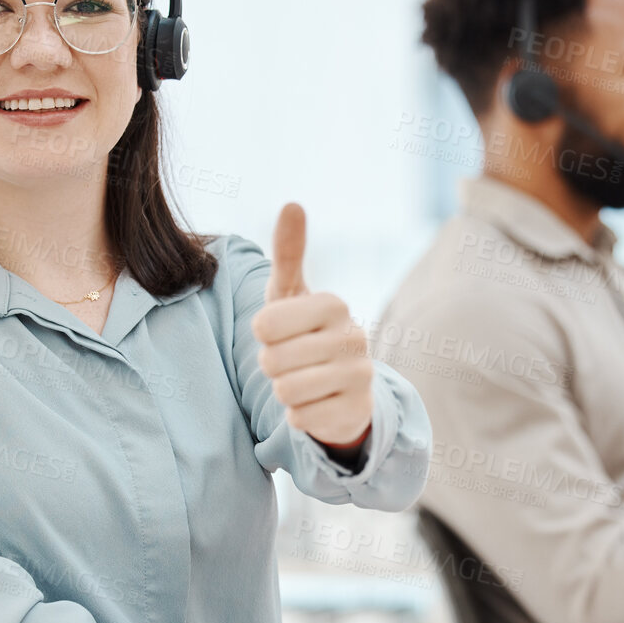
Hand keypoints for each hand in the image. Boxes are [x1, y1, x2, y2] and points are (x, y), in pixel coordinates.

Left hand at [252, 203, 373, 448]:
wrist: (342, 386)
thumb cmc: (305, 333)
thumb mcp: (291, 293)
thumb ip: (289, 251)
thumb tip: (293, 203)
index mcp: (333, 304)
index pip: (265, 324)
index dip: (263, 333)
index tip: (280, 332)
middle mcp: (354, 336)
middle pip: (273, 361)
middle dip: (272, 365)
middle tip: (291, 360)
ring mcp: (360, 376)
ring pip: (286, 391)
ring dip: (283, 390)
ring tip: (302, 380)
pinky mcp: (356, 411)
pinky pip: (301, 418)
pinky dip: (298, 415)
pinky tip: (316, 403)